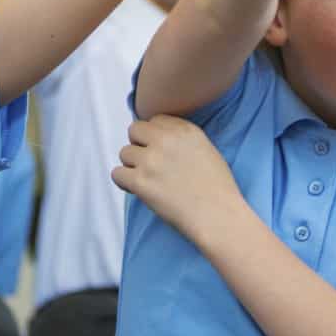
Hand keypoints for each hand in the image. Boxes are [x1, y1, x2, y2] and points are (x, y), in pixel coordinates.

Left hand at [111, 115, 244, 243]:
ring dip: (132, 165)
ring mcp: (151, 160)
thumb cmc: (217, 189)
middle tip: (149, 163)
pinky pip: (117, 174)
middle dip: (139, 145)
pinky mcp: (140, 182)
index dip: (154, 136)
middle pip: (134, 130)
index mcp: (185, 130)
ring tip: (147, 179)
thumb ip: (182, 139)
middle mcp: (165, 140)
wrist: (217, 215)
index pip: (155, 120)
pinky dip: (124, 182)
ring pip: (124, 153)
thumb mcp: (206, 150)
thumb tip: (159, 140)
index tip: (159, 149)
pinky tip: (137, 189)